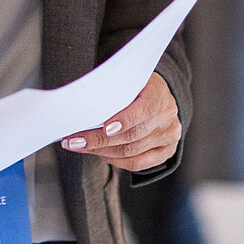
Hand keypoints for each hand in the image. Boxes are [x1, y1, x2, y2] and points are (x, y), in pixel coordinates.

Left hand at [59, 72, 178, 171]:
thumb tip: (85, 104)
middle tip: (74, 140)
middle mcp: (167, 117)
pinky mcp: (166, 151)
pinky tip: (101, 154)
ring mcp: (169, 136)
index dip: (124, 121)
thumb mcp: (128, 79)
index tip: (103, 128)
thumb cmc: (136, 87)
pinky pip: (138, 164)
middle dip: (99, 140)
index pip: (143, 110)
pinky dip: (116, 161)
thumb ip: (114, 90)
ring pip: (132, 152)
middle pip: (132, 135)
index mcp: (158, 94)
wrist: (159, 96)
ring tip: (81, 147)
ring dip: (102, 151)